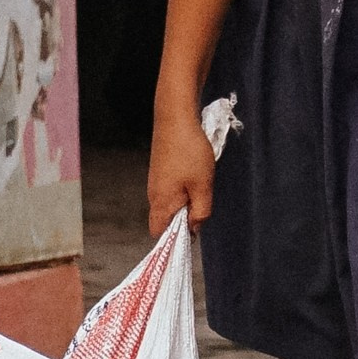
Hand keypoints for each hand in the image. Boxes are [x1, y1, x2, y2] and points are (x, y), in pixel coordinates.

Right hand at [148, 106, 216, 232]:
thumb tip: (195, 229)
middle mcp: (154, 195)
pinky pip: (171, 191)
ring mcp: (156, 182)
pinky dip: (183, 191)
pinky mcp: (160, 171)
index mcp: (162, 203)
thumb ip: (200, 212)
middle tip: (201, 207)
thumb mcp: (203, 186)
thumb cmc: (190, 152)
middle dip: (183, 221)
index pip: (159, 235)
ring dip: (185, 203)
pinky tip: (195, 177)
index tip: (192, 236)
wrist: (175, 118)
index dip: (174, 240)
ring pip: (170, 204)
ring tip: (200, 189)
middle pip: (165, 220)